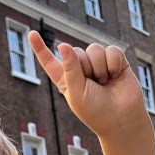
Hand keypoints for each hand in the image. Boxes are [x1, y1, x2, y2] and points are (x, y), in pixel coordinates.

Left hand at [28, 31, 145, 140]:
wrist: (122, 119)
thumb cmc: (96, 111)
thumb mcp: (77, 92)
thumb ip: (70, 68)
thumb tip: (63, 44)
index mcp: (66, 79)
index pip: (50, 61)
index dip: (40, 48)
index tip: (32, 34)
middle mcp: (81, 70)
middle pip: (76, 51)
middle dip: (85, 66)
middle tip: (94, 85)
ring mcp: (99, 64)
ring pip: (94, 48)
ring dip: (100, 66)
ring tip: (105, 82)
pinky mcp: (116, 61)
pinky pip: (112, 50)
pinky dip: (113, 63)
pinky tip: (116, 76)